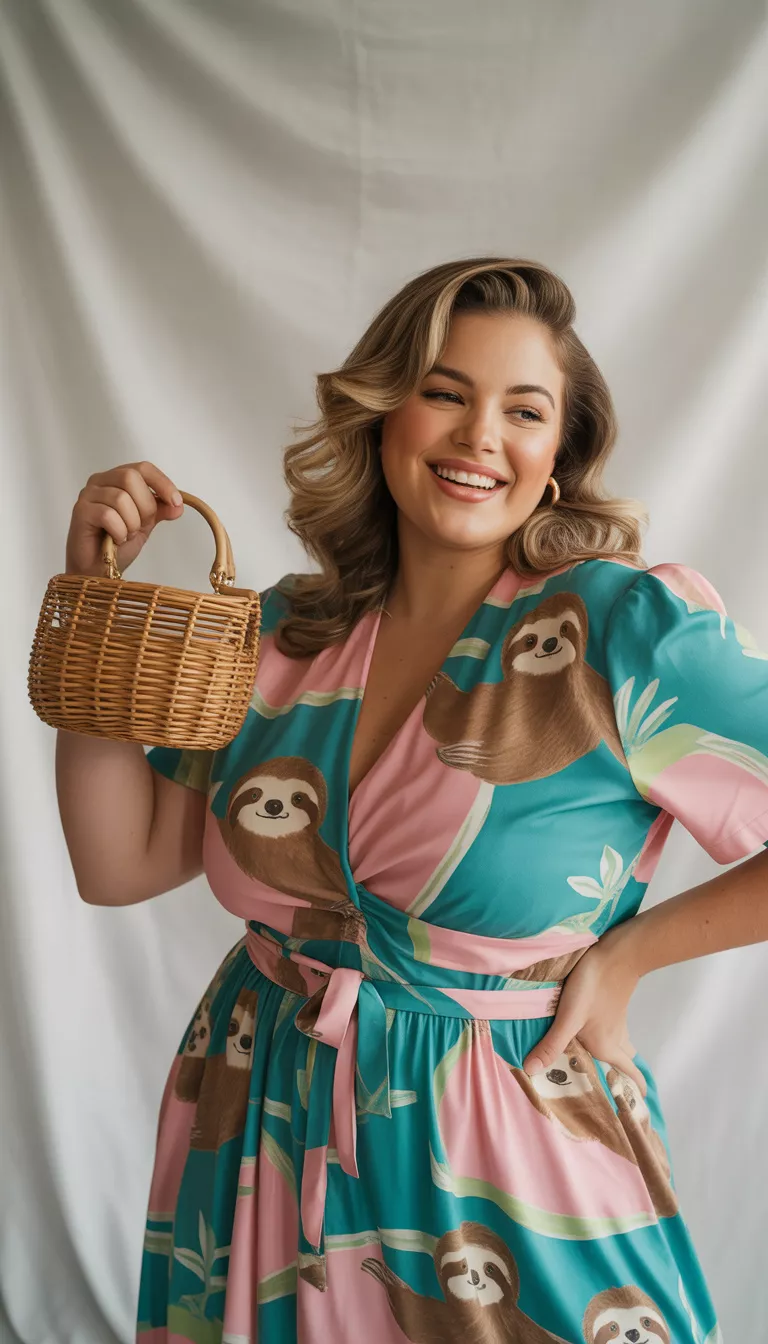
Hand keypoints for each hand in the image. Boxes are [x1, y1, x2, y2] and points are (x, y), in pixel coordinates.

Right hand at [65, 461, 183, 576]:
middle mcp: (100, 481)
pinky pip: (108, 515)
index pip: (143, 468)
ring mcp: (88, 495)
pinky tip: (115, 539)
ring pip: (120, 498)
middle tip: (142, 526)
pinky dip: (119, 531)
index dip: (162, 483)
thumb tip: (178, 506)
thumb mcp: (145, 524)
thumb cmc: (117, 545)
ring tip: (126, 535)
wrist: (98, 569)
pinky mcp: (80, 511)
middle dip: (145, 506)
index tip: (176, 502)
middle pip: (130, 477)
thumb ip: (159, 510)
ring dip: (131, 523)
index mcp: (116, 479)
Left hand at [522, 928, 646, 1095]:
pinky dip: (609, 1035)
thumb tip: (531, 1071)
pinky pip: (615, 1028)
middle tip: (615, 1084)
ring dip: (615, 1054)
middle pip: (623, 1061)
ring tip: (600, 1060)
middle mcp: (615, 1037)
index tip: (642, 1102)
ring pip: (621, 1044)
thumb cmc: (593, 987)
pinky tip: (592, 1028)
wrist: (618, 953)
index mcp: (606, 1046)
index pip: (629, 1072)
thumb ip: (551, 1044)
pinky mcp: (614, 1005)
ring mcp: (617, 1020)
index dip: (636, 1088)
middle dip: (622, 1074)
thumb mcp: (568, 1016)